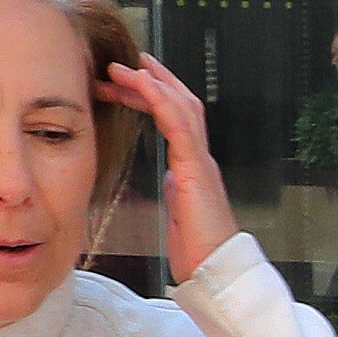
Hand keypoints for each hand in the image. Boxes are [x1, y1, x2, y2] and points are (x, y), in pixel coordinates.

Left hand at [98, 51, 239, 283]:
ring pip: (182, 106)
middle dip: (152, 80)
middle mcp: (200, 158)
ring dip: (152, 83)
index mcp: (193, 168)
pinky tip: (143, 84)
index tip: (128, 81)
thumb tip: (169, 180)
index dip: (154, 96)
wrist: (217, 272)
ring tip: (124, 67)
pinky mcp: (197, 170)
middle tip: (120, 64)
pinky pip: (180, 125)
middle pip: (180, 104)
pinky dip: (161, 100)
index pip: (175, 120)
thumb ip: (175, 193)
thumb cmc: (199, 251)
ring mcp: (201, 162)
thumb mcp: (179, 214)